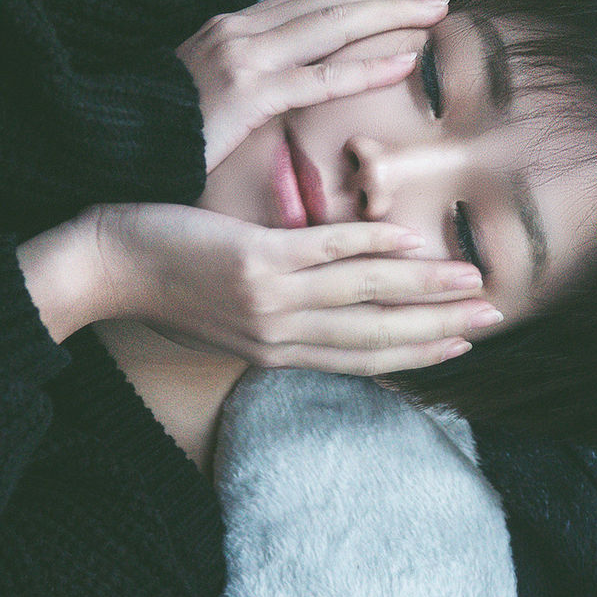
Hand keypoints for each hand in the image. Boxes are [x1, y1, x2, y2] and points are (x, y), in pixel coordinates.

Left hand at [21, 202, 502, 372]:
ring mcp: (270, 300)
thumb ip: (279, 321)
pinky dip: (372, 246)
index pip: (363, 357)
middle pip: (377, 335)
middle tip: (492, 316)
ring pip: (364, 296)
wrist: (103, 270)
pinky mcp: (254, 262)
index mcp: (277, 352)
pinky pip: (326, 253)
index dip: (420, 351)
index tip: (464, 342)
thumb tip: (322, 310)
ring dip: (425, 286)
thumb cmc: (163, 286)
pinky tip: (409, 238)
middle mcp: (280, 336)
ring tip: (470, 276)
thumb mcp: (227, 321)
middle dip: (440, 327)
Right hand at [176, 0, 452, 174]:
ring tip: (437, 11)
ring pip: (332, 25)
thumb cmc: (163, 134)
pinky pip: (318, 77)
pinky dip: (365, 66)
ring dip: (391, 15)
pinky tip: (405, 60)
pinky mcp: (245, 93)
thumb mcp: (211, 94)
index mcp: (233, 26)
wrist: (110, 152)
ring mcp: (242, 58)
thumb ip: (252, 79)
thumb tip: (291, 81)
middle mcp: (239, 29)